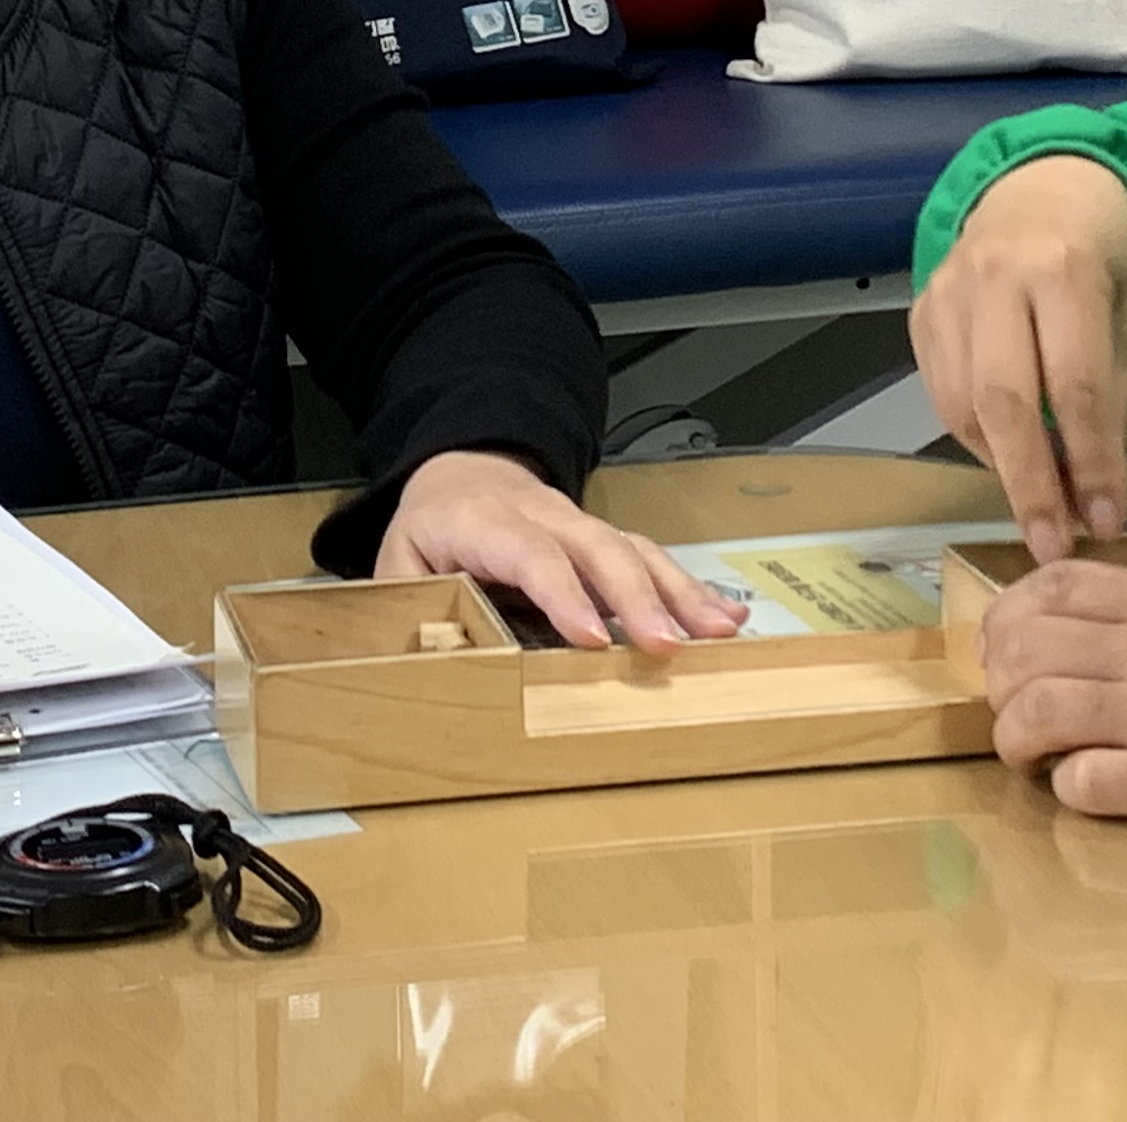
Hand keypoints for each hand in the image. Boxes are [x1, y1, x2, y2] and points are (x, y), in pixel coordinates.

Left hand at [374, 449, 749, 650]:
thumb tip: (434, 656)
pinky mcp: (604, 538)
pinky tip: (727, 614)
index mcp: (484, 521)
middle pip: (598, 547)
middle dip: (638, 597)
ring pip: (635, 549)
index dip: (563, 595)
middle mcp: (544, 516)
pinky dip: (690, 586)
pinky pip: (650, 557)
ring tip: (719, 634)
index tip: (593, 638)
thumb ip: (414, 602)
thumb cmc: (431, 528)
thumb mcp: (400, 561)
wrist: (460, 470)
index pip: (531, 555)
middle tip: (669, 647)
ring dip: (680, 593)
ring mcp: (580, 524)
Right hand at [910, 153, 1126, 562]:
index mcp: (1063, 268)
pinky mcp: (921, 310)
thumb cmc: (1101, 254)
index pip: (1075, 386)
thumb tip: (1101, 496)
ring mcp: (948, 292)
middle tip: (1052, 544)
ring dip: (1001, 465)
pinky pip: (939, 393)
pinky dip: (973, 436)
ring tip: (1039, 502)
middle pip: (1003, 400)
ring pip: (961, 404)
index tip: (1109, 521)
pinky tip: (1007, 451)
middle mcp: (995, 275)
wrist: (1041, 187)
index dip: (1092, 462)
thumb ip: (1117, 399)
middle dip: (1030, 483)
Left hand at [981, 557, 1126, 830]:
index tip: (1011, 646)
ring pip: (1035, 713)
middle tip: (1018, 708)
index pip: (1050, 588)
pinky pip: (1085, 784)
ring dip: (1016, 739)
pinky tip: (1086, 790)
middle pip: (1023, 650)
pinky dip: (1068, 788)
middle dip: (1000, 681)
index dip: (1010, 617)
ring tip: (1034, 758)